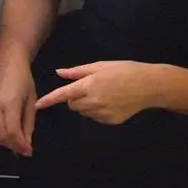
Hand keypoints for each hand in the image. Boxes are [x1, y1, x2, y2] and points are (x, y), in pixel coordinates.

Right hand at [0, 64, 37, 155]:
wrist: (9, 67)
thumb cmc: (24, 82)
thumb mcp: (32, 102)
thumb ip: (29, 124)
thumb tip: (27, 144)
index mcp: (9, 104)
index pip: (12, 131)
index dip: (20, 145)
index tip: (29, 151)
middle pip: (1, 136)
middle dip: (14, 147)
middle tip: (25, 150)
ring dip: (5, 144)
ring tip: (17, 145)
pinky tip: (8, 137)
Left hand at [34, 60, 162, 124]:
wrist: (149, 85)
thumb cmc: (124, 70)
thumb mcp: (100, 66)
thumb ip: (77, 72)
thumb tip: (59, 73)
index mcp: (89, 85)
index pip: (63, 95)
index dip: (48, 100)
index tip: (37, 105)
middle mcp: (94, 102)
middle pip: (72, 105)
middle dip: (74, 98)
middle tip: (88, 88)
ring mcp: (103, 113)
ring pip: (83, 112)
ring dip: (85, 105)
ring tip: (102, 94)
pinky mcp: (111, 121)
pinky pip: (95, 118)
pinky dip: (97, 111)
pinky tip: (110, 102)